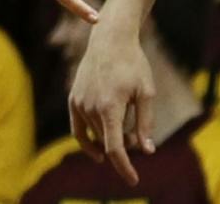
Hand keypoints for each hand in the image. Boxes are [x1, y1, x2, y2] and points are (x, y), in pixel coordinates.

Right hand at [67, 15, 155, 184]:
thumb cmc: (133, 64)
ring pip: (94, 134)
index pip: (115, 148)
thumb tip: (146, 151)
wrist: (109, 38)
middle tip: (137, 135)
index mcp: (110, 107)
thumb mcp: (145, 93)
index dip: (124, 168)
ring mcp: (79, 102)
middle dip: (124, 145)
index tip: (133, 181)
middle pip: (107, 141)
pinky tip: (97, 148)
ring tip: (125, 123)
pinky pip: (77, 128)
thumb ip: (144, 124)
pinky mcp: (73, 97)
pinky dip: (87, 140)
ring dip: (109, 137)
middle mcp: (90, 107)